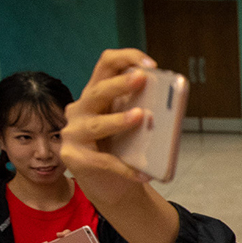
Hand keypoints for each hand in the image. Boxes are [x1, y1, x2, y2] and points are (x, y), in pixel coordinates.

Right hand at [60, 49, 157, 203]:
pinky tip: (143, 173)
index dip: (127, 58)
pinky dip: (125, 168)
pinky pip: (102, 161)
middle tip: (141, 79)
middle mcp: (81, 109)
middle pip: (98, 91)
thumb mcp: (133, 127)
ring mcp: (73, 133)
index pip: (107, 65)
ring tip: (140, 117)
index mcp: (97, 94)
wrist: (110, 184)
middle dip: (120, 83)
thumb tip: (168, 108)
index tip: (150, 64)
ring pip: (97, 124)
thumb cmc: (124, 149)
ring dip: (119, 120)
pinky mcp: (73, 157)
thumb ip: (142, 112)